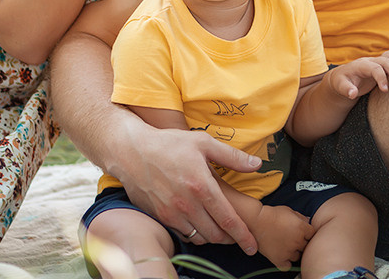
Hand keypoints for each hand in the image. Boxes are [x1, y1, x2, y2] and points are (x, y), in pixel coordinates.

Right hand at [114, 126, 259, 253]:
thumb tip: (257, 164)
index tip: (252, 245)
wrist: (131, 151)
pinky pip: (183, 234)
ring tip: (219, 228)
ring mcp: (172, 213)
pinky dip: (195, 233)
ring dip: (212, 237)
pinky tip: (199, 223)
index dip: (243, 235)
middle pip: (216, 234)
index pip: (228, 220)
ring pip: (199, 238)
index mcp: (202, 186)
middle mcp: (187, 205)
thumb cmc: (169, 144)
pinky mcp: (160, 217)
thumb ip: (232, 156)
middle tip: (237, 234)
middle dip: (230, 238)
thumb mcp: (203, 142)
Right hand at [249, 204, 313, 268]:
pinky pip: (287, 266)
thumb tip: (308, 222)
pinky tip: (282, 256)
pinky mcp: (279, 259)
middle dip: (300, 242)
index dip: (307, 233)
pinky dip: (286, 263)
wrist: (256, 220)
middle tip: (291, 238)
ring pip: (297, 256)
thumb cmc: (272, 214)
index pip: (312, 234)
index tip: (301, 232)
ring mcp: (288, 251)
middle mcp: (297, 241)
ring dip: (293, 252)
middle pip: (306, 246)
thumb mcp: (289, 211)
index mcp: (302, 228)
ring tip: (285, 245)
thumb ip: (301, 217)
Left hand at [327, 44, 388, 98]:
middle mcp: (370, 61)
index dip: (381, 78)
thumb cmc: (341, 83)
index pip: (374, 69)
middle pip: (385, 60)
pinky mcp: (381, 66)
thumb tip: (352, 94)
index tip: (385, 90)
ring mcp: (376, 62)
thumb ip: (346, 89)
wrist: (341, 78)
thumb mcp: (340, 87)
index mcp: (361, 65)